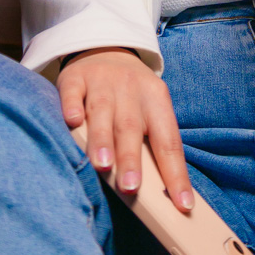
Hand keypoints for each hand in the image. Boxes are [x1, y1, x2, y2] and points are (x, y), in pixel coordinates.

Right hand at [57, 46, 194, 213]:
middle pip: (132, 127)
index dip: (175, 174)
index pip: (168, 141)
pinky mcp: (75, 78)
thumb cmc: (131, 96)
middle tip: (131, 188)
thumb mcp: (149, 111)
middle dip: (132, 158)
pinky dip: (72, 106)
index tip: (182, 205)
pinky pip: (73, 92)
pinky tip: (72, 122)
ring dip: (103, 139)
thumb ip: (151, 145)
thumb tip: (165, 196)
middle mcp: (131, 89)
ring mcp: (103, 81)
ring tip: (102, 165)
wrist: (106, 49)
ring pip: (103, 111)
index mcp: (157, 100)